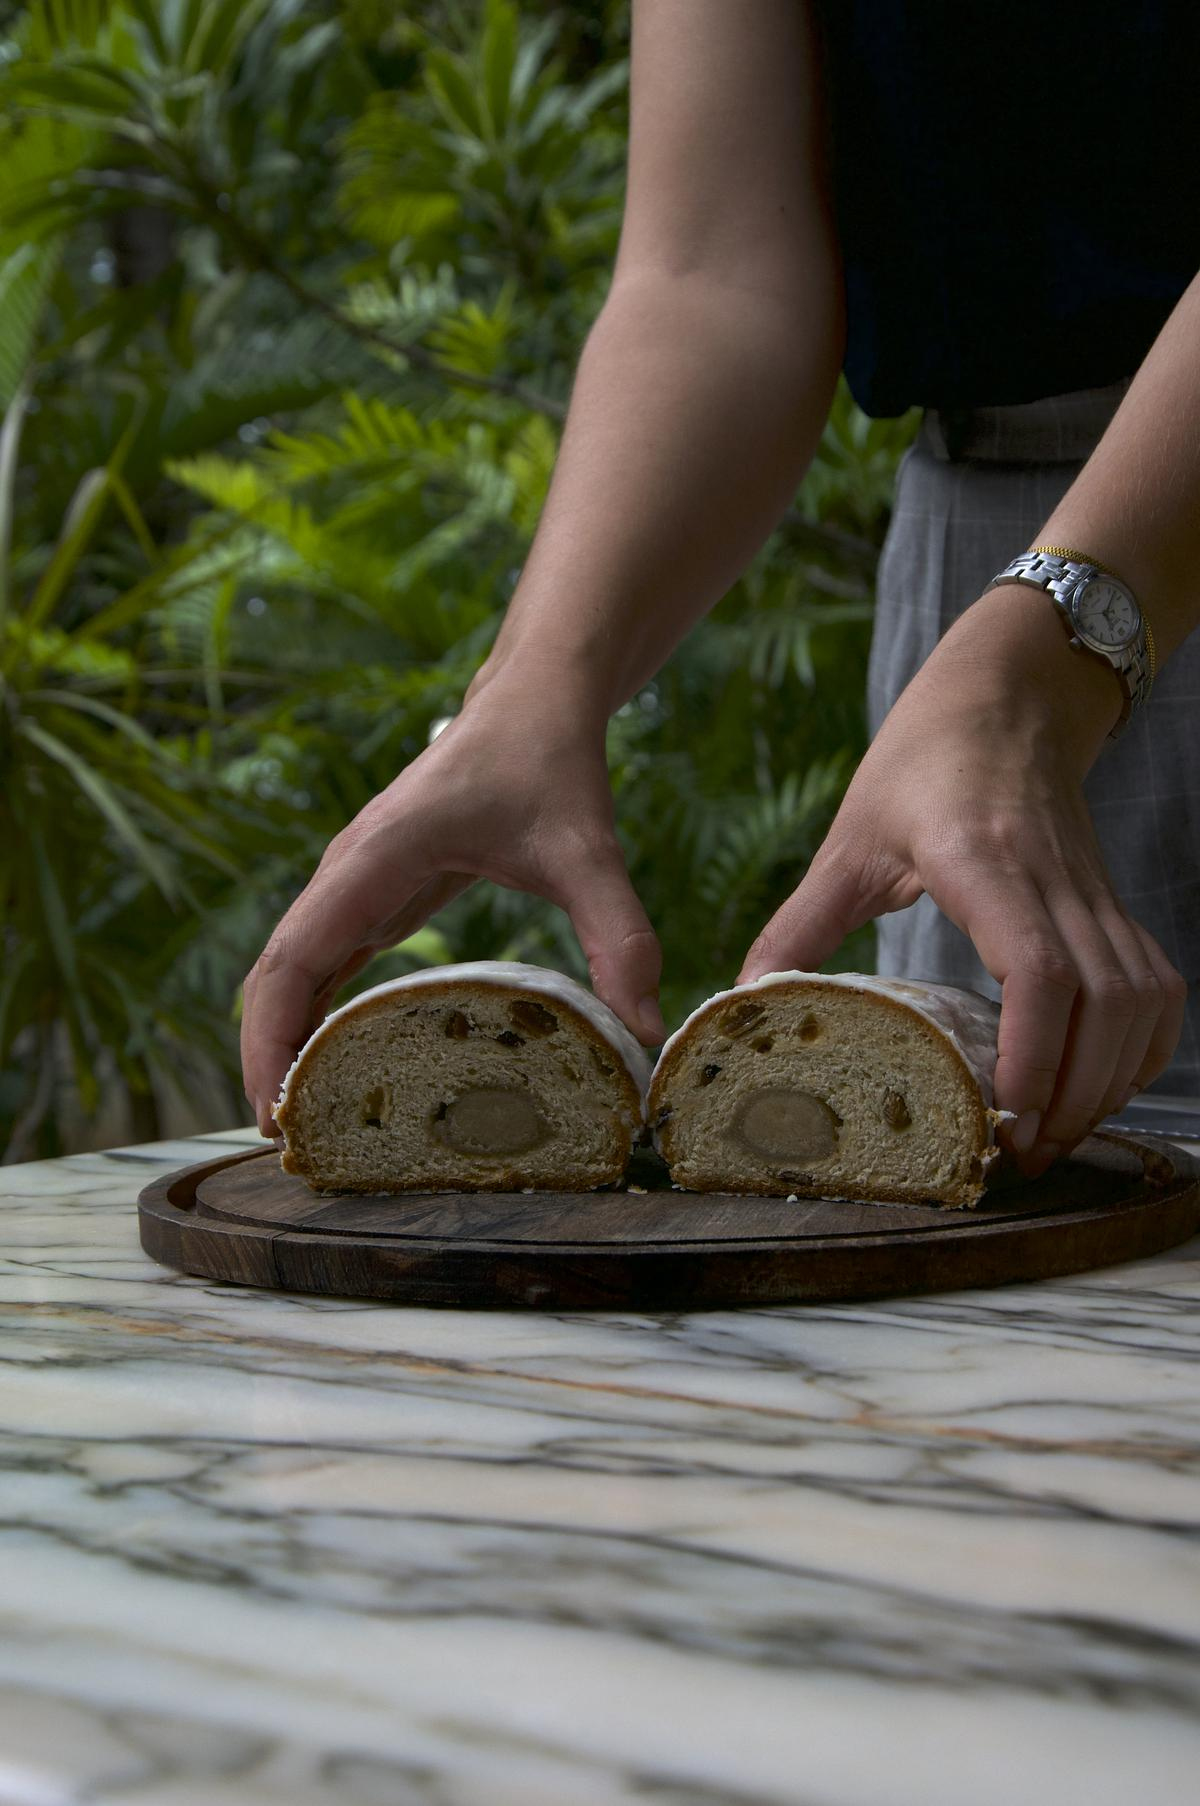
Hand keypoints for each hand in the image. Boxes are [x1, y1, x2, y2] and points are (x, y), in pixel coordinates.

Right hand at [239, 682, 665, 1136]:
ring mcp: (357, 883)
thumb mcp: (589, 850)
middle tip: (290, 1144)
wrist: (535, 704)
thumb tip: (645, 1030)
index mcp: (376, 856)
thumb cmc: (551, 765)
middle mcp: (349, 871)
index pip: (294, 955)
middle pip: (276, 973)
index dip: (271, 1036)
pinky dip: (318, 1017)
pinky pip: (328, 963)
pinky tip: (335, 1071)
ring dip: (288, 1040)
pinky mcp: (379, 895)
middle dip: (269, 1056)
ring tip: (306, 1128)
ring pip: (294, 971)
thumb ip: (620, 936)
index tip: (277, 1108)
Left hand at [737, 586, 1186, 1175]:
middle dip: (1073, 1094)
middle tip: (1023, 1155)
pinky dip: (1140, 1047)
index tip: (1005, 1115)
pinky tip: (1100, 1085)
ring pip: (1139, 1001)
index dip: (1033, 1053)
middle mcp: (1053, 879)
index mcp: (982, 860)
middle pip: (1102, 1004)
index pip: (1039, 968)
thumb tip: (743, 1000)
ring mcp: (1094, 892)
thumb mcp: (849, 839)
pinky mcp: (1113, 902)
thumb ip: (800, 923)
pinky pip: (1155, 985)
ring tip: (1055, 1133)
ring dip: (1110, 1080)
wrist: (1010, 692)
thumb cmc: (924, 760)